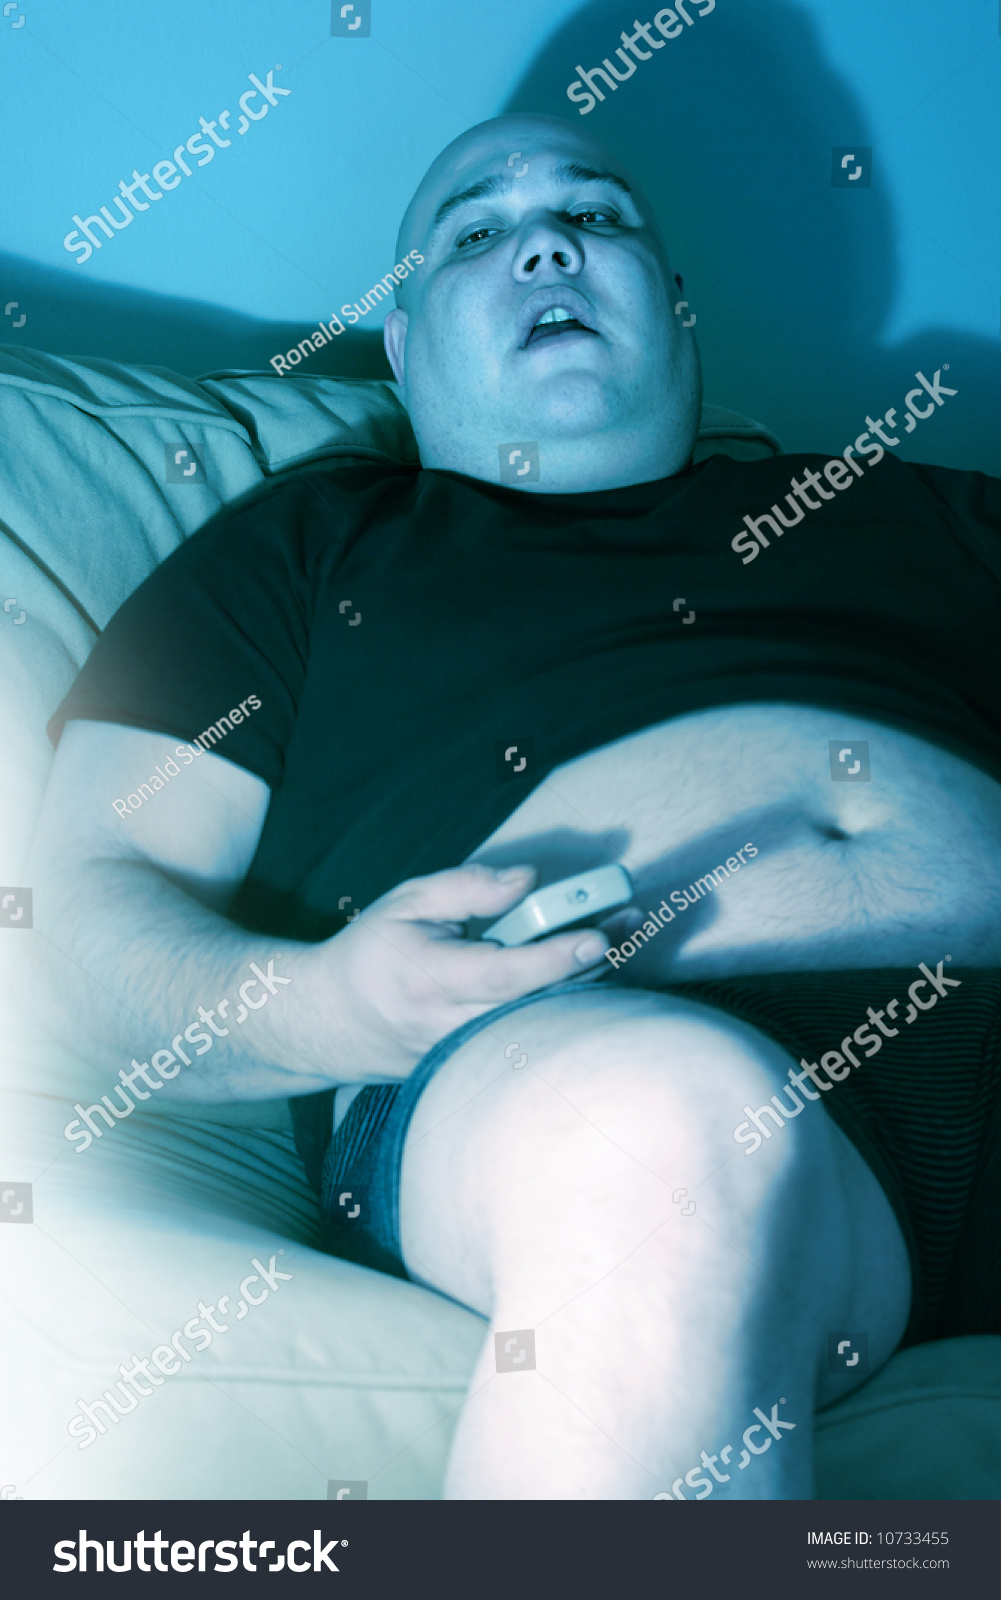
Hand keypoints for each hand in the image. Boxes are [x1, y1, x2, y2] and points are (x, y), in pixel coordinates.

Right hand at [313, 863, 608, 1079]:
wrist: (329, 1023)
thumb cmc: (371, 954)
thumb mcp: (406, 902)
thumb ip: (467, 888)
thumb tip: (527, 880)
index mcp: (425, 979)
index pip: (501, 975)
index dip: (553, 958)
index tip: (597, 936)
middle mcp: (445, 1027)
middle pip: (533, 1005)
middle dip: (587, 966)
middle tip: (626, 922)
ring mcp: (460, 1059)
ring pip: (537, 1027)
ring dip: (583, 986)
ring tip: (617, 938)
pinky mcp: (471, 1073)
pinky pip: (527, 1040)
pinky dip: (560, 1009)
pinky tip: (583, 975)